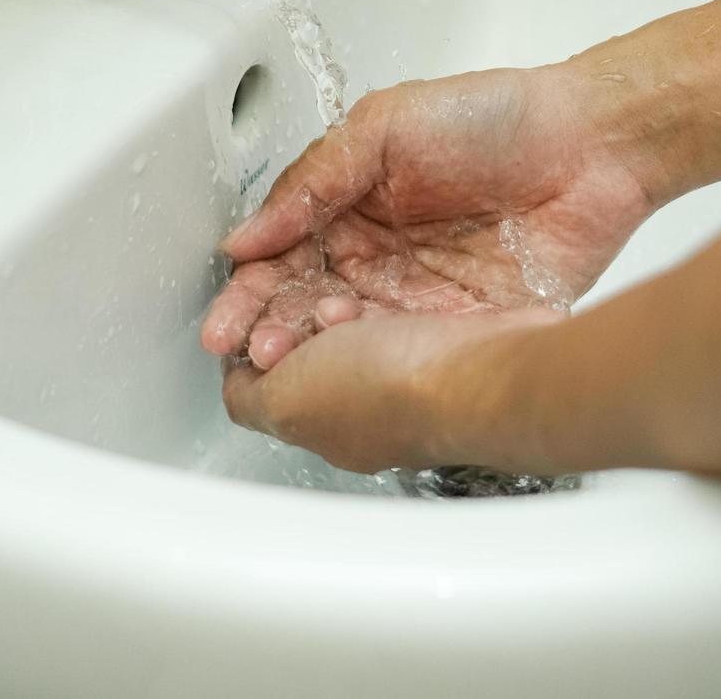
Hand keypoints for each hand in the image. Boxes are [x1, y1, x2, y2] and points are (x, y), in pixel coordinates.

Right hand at [200, 62, 667, 369]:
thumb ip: (316, 179)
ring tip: (285, 358)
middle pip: (303, 304)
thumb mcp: (385, 125)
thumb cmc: (498, 117)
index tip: (225, 318)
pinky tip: (345, 368)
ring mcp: (416, 295)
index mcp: (347, 206)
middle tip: (248, 348)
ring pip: (347, 337)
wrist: (596, 144)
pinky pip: (407, 352)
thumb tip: (248, 234)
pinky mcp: (461, 324)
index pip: (280, 257)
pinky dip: (374, 364)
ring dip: (310, 352)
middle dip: (267, 329)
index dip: (249, 289)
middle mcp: (375, 256)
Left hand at [221, 307, 565, 473]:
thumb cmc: (390, 391)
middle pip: (313, 349)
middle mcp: (370, 408)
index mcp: (327, 428)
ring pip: (356, 323)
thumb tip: (238, 383)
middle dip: (299, 317)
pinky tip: (387, 293)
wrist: (482, 373)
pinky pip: (403, 307)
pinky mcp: (451, 342)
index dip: (259, 342)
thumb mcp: (288, 401)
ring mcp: (413, 376)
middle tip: (308, 310)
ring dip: (339, 302)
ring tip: (343, 303)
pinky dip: (387, 293)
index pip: (275, 381)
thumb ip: (249, 395)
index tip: (255, 324)